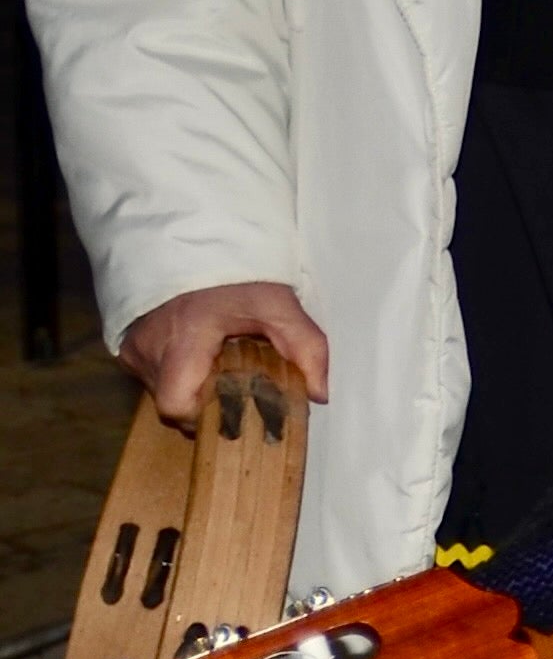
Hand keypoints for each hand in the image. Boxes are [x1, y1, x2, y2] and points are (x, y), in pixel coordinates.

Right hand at [118, 282, 329, 425]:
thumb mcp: (278, 304)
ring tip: (220, 363)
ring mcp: (133, 349)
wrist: (198, 243)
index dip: (206, 415)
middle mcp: (148, 349)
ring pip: (163, 392)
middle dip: (207, 403)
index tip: (236, 403)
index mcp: (181, 339)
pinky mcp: (127, 346)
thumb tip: (320, 394)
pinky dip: (180, 374)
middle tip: (235, 383)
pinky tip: (202, 354)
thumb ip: (305, 346)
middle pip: (172, 403)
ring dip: (194, 387)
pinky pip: (154, 376)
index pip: (176, 405)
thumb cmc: (237, 274)